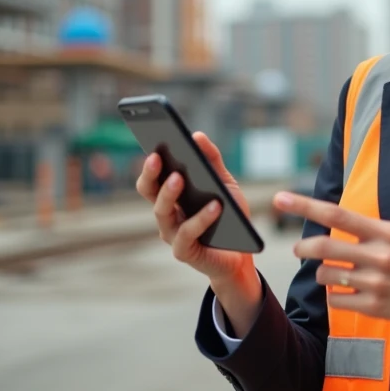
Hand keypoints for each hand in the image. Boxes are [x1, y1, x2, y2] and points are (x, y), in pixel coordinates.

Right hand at [135, 132, 261, 333]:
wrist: (241, 255)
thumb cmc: (229, 217)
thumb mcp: (225, 184)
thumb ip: (211, 161)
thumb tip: (197, 135)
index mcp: (171, 196)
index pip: (153, 175)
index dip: (150, 159)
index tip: (152, 138)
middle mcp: (166, 214)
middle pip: (148, 191)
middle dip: (150, 173)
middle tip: (157, 156)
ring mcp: (172, 234)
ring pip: (162, 211)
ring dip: (169, 193)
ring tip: (180, 177)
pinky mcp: (184, 251)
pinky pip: (187, 233)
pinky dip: (201, 219)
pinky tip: (215, 206)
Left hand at [275, 192, 389, 348]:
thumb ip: (372, 232)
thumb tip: (337, 226)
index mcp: (387, 232)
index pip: (337, 214)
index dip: (305, 205)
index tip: (281, 199)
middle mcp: (379, 255)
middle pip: (323, 246)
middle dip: (303, 247)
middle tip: (299, 248)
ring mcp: (375, 283)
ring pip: (327, 275)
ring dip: (324, 273)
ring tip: (336, 273)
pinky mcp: (374, 307)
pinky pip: (337, 299)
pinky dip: (335, 295)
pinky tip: (348, 292)